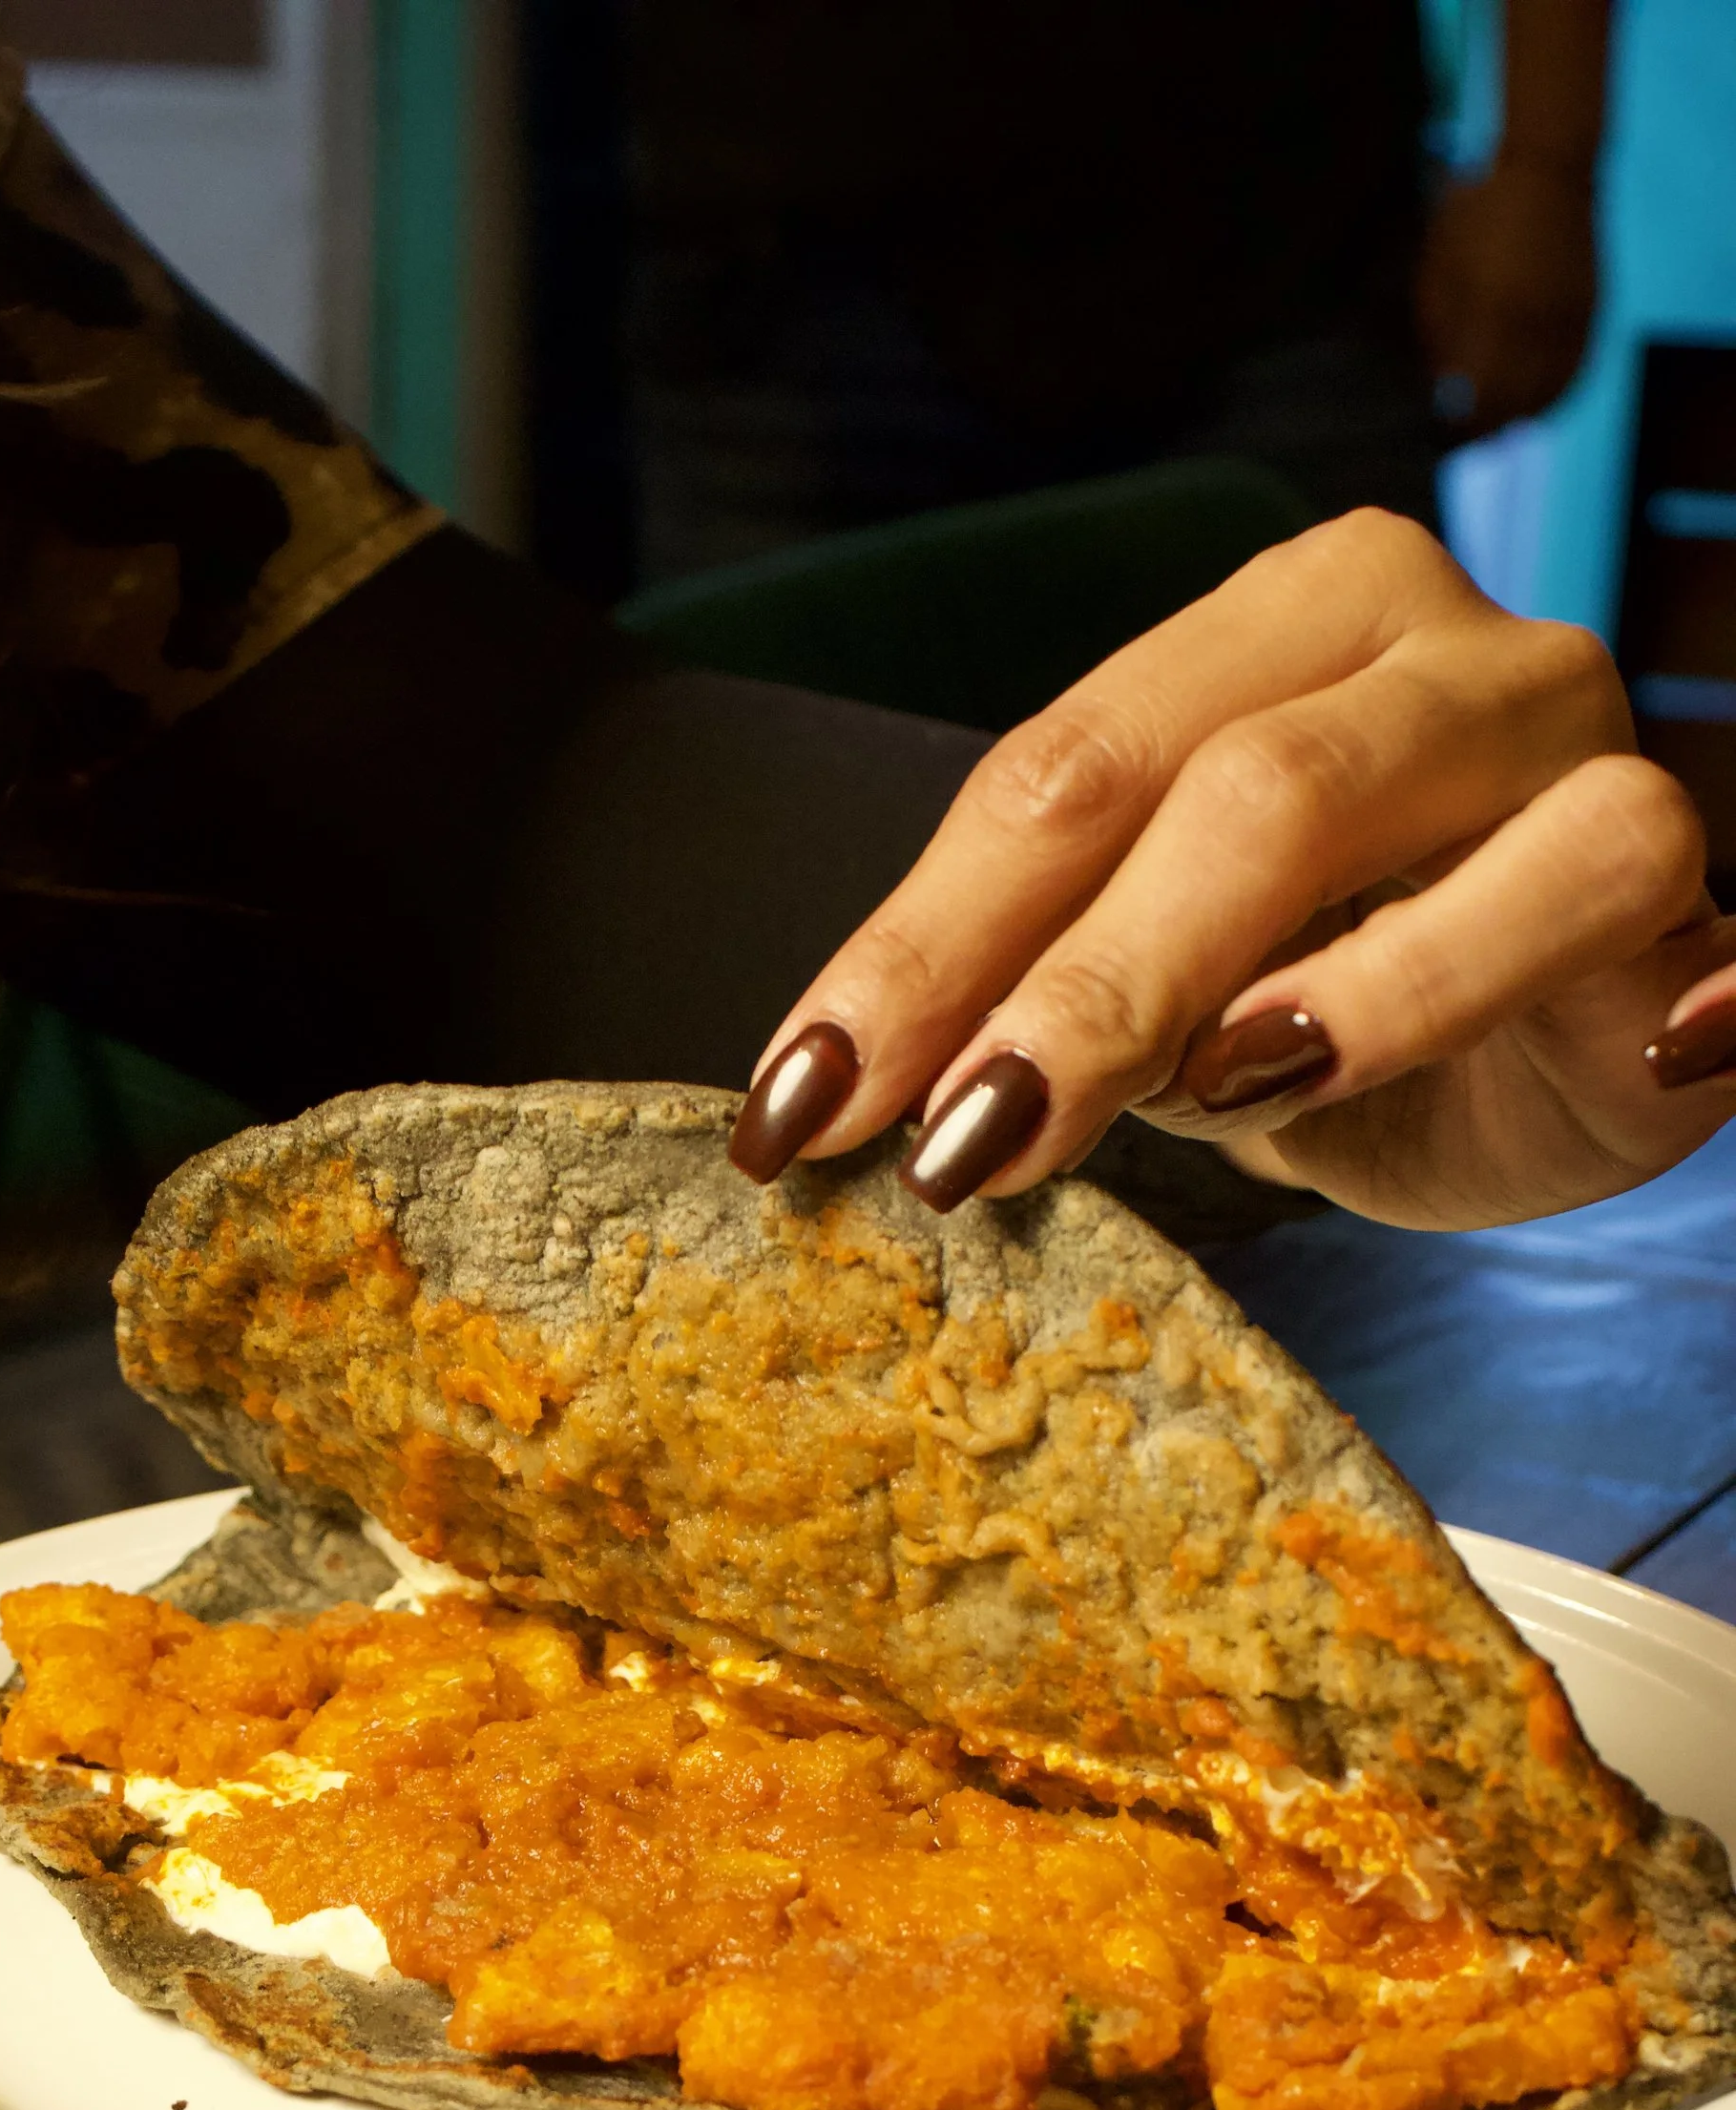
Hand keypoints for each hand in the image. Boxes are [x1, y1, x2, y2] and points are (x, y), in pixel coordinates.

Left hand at [729, 511, 1735, 1237]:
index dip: (919, 943)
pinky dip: (1615, 978)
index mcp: (1279, 628)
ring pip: (1440, 820)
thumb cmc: (1327, 999)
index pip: (1064, 770)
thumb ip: (1021, 997)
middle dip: (1076, 980)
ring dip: (1324, 988)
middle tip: (957, 1144)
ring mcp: (1574, 744)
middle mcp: (1433, 652)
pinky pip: (1647, 892)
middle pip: (1238, 787)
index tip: (798, 1105)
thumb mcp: (1151, 991)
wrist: (1536, 1061)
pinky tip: (1615, 1057)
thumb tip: (820, 1098)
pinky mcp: (1673, 871)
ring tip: (1211, 1099)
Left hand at [1418, 155, 1596, 438]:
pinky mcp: (1593, 311)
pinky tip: (1538, 404)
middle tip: (1470, 441)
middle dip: (1490, 429)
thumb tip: (1441, 394)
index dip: (1461, 426)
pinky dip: (1558, 393)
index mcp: (1491, 315)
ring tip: (1502, 428)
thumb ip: (1438, 336)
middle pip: (1514, 404)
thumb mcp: (1439, 273)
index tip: (1445, 438)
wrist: (1547, 169)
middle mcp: (1535, 323)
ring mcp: (1569, 318)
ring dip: (1525, 416)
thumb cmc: (1475, 220)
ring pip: (1550, 392)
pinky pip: (1577, 368)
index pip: (1477, 397)